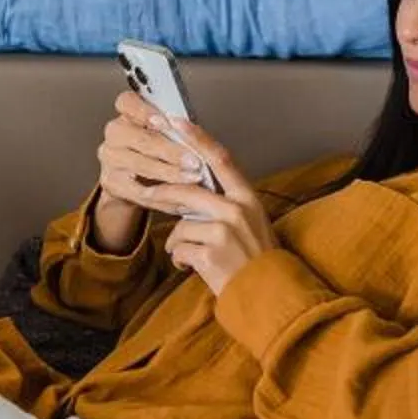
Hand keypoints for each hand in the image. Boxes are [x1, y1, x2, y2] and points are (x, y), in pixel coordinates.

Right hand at [90, 88, 211, 249]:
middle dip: (170, 151)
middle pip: (139, 138)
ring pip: (139, 165)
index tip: (166, 122)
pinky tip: (179, 196)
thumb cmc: (158, 149)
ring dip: (169, 173)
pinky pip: (137, 190)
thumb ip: (176, 129)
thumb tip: (195, 132)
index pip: (126, 102)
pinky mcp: (110, 182)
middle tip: (194, 160)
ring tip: (191, 178)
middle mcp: (114, 133)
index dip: (145, 111)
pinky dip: (162, 195)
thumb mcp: (166, 133)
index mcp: (127, 113)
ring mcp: (109, 158)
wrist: (134, 179)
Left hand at [144, 128, 276, 294]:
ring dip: (177, 240)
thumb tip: (191, 191)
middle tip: (147, 193)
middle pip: (188, 190)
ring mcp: (224, 232)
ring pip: (181, 225)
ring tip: (187, 253)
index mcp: (247, 198)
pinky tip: (191, 267)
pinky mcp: (210, 254)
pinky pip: (179, 249)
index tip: (175, 121)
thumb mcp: (250, 223)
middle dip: (163, 192)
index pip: (219, 158)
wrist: (269, 297)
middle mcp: (237, 209)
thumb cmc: (257, 261)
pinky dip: (180, 260)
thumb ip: (226, 204)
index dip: (196, 137)